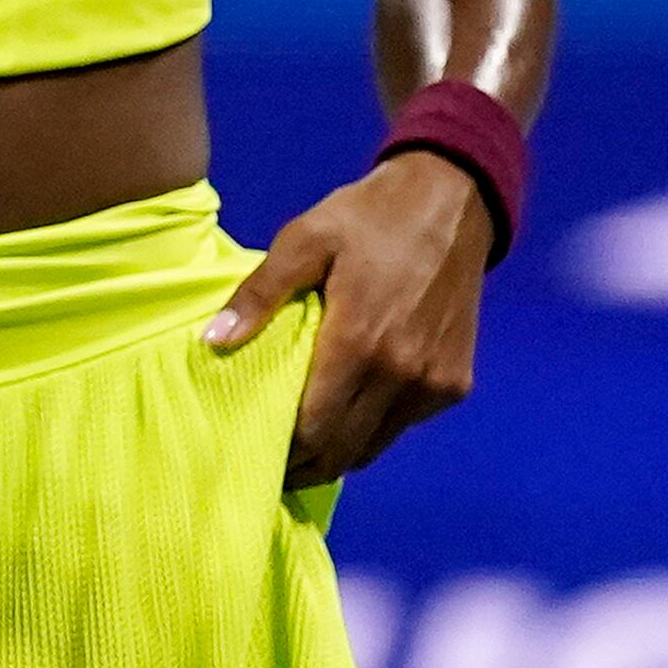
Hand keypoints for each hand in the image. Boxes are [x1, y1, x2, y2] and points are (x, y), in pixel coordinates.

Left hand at [207, 149, 491, 486]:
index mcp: (360, 342)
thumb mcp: (304, 238)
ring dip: (338, 453)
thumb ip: (259, 293)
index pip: (313, 429)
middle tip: (272, 465)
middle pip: (342, 451)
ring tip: (304, 449)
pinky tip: (349, 411)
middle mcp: (401, 374)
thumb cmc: (368, 217)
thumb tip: (212, 341)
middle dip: (304, 466)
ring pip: (374, 447)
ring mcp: (433, 383)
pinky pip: (402, 425)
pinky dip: (373, 428)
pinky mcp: (454, 384)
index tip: (252, 453)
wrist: (452, 201)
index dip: (281, 452)